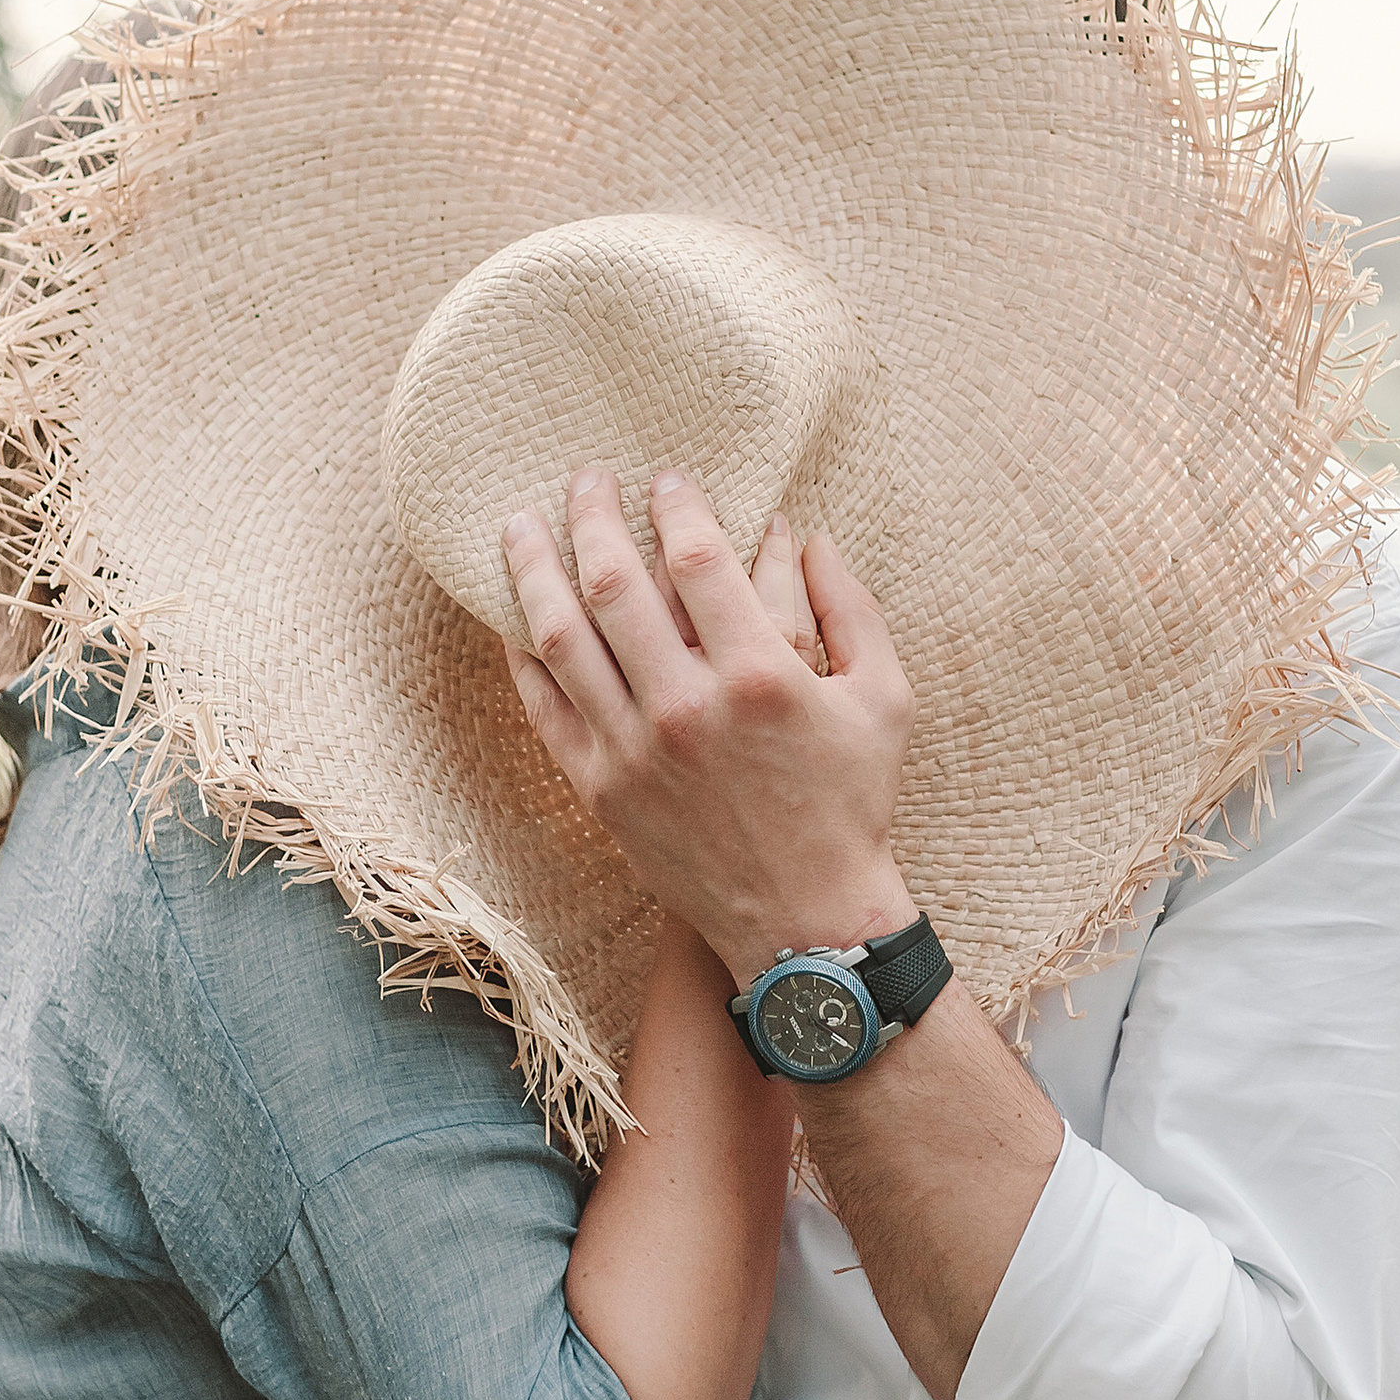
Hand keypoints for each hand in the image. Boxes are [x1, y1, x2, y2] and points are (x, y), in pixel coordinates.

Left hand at [503, 472, 916, 982]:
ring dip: (535, 572)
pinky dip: (523, 657)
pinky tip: (514, 619)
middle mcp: (688, 707)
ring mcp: (635, 751)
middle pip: (615, 583)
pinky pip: (545, 709)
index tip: (665, 478)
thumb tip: (812, 535)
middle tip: (584, 478)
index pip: (698, 557)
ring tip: (521, 525)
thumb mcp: (885, 701)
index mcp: (761, 674)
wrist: (806, 921)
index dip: (676, 505)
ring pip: (564, 639)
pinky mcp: (602, 791)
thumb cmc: (853, 804)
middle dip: (592, 516)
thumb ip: (853, 609)